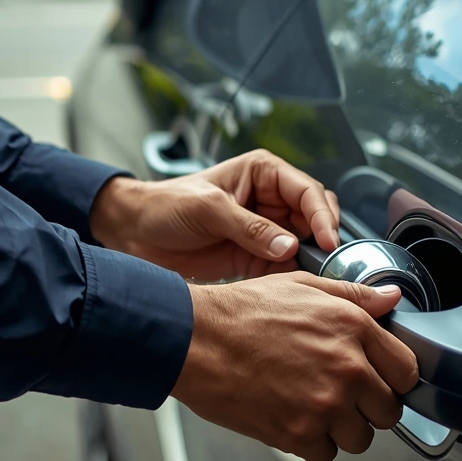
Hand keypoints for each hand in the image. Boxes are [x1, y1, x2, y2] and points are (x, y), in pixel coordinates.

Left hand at [90, 149, 339, 280]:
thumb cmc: (166, 206)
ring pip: (304, 243)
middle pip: (313, 217)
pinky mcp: (255, 256)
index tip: (327, 240)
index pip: (307, 191)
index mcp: (263, 173)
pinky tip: (293, 287)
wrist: (134, 233)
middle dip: (323, 237)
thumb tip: (288, 245)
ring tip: (313, 277)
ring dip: (310, 259)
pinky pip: (285, 266)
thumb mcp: (208, 210)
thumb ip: (249, 227)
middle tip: (326, 262)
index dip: (321, 215)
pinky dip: (292, 276)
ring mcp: (265, 229)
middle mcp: (270, 199)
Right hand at [174, 273, 418, 460]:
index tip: (379, 379)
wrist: (194, 340)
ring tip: (313, 406)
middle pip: (389, 412)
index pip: (407, 371)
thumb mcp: (302, 286)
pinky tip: (292, 415)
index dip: (393, 377)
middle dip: (369, 406)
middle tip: (342, 394)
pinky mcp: (298, 434)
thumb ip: (354, 295)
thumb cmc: (242, 311)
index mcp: (353, 328)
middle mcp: (347, 369)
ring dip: (342, 428)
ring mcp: (324, 405)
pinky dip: (312, 442)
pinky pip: (325, 453)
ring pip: (360, 439)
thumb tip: (392, 300)